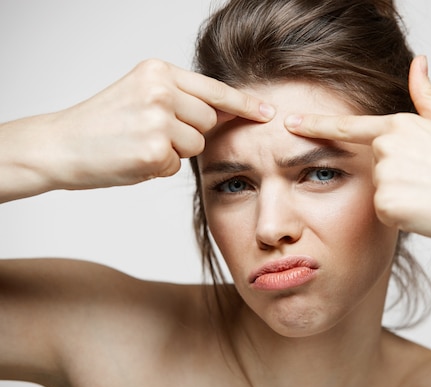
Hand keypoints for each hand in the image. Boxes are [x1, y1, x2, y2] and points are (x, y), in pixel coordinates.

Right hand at [48, 59, 274, 189]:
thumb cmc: (102, 124)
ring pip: (196, 145)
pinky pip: (176, 165)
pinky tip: (133, 158)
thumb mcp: (141, 94)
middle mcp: (160, 90)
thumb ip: (180, 98)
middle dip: (190, 132)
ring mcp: (157, 120)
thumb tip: (224, 112)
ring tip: (139, 143)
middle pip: (208, 121)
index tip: (267, 112)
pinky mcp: (153, 150)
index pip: (214, 89)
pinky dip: (158, 167)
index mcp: (158, 72)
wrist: (60, 145)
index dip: (244, 103)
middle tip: (151, 133)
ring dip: (174, 151)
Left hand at [285, 56, 430, 244]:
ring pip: (379, 196)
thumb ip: (426, 95)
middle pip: (374, 172)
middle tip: (430, 183)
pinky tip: (427, 210)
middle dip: (397, 182)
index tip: (290, 122)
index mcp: (398, 125)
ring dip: (401, 200)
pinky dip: (403, 218)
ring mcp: (385, 174)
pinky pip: (385, 216)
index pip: (348, 127)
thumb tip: (419, 62)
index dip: (316, 126)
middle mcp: (386, 146)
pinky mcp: (386, 203)